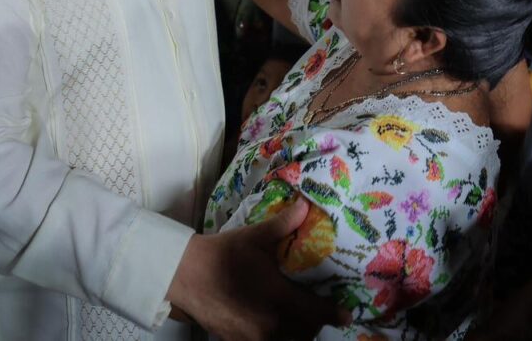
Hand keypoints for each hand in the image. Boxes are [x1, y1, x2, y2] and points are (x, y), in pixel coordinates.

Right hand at [167, 198, 349, 340]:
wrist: (185, 275)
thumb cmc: (223, 254)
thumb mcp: (255, 237)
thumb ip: (284, 224)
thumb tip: (306, 205)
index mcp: (278, 299)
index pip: (316, 312)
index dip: (333, 314)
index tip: (346, 315)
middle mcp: (270, 324)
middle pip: (304, 332)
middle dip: (314, 323)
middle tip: (318, 311)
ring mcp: (252, 338)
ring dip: (296, 332)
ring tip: (296, 319)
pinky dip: (273, 337)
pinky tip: (269, 324)